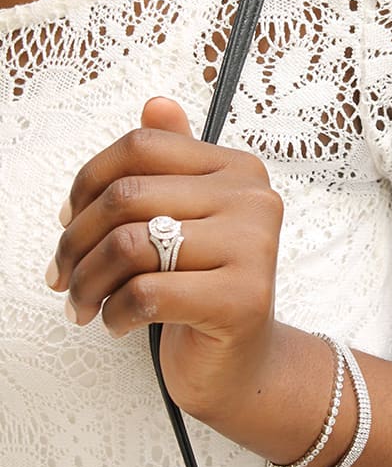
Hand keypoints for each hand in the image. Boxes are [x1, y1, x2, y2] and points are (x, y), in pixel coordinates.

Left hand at [46, 97, 283, 430]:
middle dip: (76, 242)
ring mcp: (255, 248)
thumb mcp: (186, 222)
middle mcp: (254, 201)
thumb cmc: (204, 290)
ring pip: (131, 245)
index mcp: (240, 171)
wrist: (241, 361)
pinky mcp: (244, 299)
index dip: (87, 183)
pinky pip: (147, 293)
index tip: (69, 222)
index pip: (142, 147)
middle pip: (129, 196)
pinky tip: (115, 323)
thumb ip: (174, 164)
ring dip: (87, 282)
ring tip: (82, 304)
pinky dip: (114, 313)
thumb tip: (157, 104)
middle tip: (62, 275)